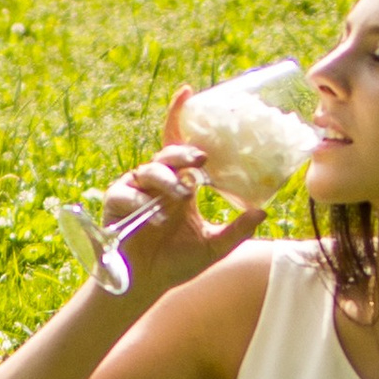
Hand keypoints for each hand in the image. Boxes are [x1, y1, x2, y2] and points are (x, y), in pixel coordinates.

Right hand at [94, 96, 269, 301]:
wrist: (145, 286)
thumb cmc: (176, 264)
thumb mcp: (214, 247)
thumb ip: (237, 230)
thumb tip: (263, 212)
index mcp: (181, 185)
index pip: (181, 145)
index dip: (181, 116)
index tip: (188, 92)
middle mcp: (158, 183)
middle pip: (168, 154)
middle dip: (183, 154)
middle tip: (200, 160)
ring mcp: (135, 191)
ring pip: (149, 170)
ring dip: (166, 180)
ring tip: (181, 195)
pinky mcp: (116, 204)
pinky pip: (125, 193)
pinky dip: (140, 203)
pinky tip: (157, 219)